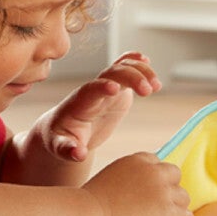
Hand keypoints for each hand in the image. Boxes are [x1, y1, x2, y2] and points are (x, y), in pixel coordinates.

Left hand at [40, 53, 161, 163]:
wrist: (63, 130)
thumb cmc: (60, 139)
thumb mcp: (60, 147)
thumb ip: (68, 150)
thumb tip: (79, 154)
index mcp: (79, 104)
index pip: (91, 90)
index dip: (102, 87)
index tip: (115, 88)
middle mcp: (93, 90)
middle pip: (112, 74)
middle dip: (131, 77)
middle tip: (149, 91)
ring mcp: (105, 87)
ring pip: (122, 67)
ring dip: (140, 71)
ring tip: (156, 86)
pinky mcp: (116, 89)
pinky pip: (125, 69)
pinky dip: (135, 62)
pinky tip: (147, 61)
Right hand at [83, 153, 191, 215]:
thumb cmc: (90, 206)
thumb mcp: (111, 179)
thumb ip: (129, 181)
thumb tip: (137, 198)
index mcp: (137, 160)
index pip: (157, 164)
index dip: (154, 182)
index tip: (145, 196)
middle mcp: (153, 171)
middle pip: (174, 177)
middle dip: (167, 192)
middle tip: (154, 209)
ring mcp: (163, 191)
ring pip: (183, 198)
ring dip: (173, 210)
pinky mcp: (169, 211)